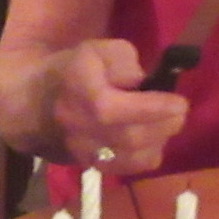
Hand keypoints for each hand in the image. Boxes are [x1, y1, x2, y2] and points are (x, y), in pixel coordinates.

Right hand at [44, 39, 186, 174]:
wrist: (39, 102)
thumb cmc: (77, 70)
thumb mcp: (98, 49)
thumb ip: (123, 61)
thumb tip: (140, 83)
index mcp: (77, 88)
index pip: (112, 108)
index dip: (151, 108)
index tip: (179, 102)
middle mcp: (76, 123)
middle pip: (128, 136)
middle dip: (163, 125)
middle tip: (180, 113)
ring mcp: (81, 148)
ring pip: (131, 157)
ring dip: (159, 141)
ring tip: (166, 124)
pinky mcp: (90, 165)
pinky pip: (128, 168)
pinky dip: (147, 155)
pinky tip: (152, 140)